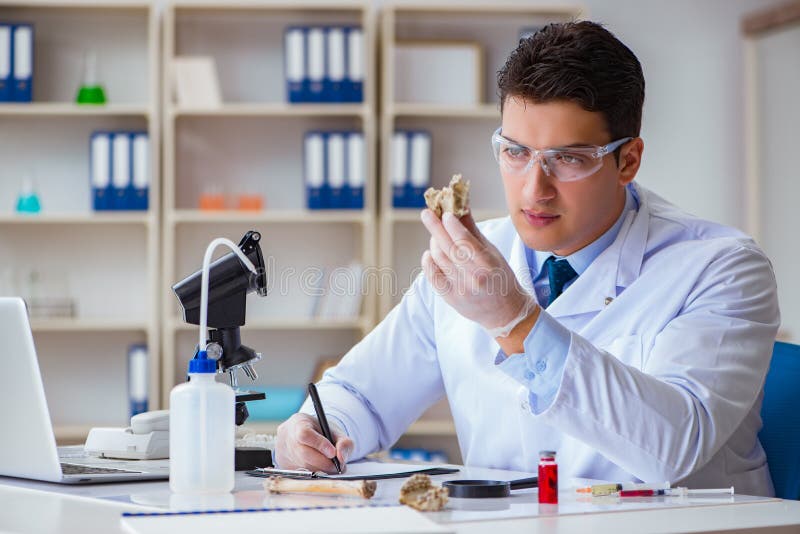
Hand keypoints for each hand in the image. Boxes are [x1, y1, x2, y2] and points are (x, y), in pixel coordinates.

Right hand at [275, 413, 353, 472]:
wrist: (306, 436)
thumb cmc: (322, 434)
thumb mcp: (335, 431)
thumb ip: (344, 443)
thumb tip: (342, 458)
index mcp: (298, 422)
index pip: (305, 434)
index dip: (319, 444)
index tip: (333, 453)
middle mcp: (287, 438)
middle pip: (304, 454)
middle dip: (324, 462)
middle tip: (338, 466)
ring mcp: (283, 454)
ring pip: (303, 467)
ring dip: (321, 470)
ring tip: (331, 466)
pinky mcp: (284, 467)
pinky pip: (301, 474)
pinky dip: (314, 474)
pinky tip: (321, 469)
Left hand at [420, 209, 537, 335]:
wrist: (505, 313)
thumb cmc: (501, 278)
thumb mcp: (493, 253)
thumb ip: (473, 232)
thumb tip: (461, 207)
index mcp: (488, 266)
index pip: (465, 242)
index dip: (452, 226)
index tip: (445, 213)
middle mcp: (473, 279)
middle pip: (449, 248)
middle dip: (435, 228)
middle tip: (426, 214)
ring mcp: (460, 290)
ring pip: (439, 259)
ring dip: (434, 242)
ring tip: (436, 235)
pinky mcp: (449, 298)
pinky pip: (432, 275)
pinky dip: (428, 261)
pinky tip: (430, 253)